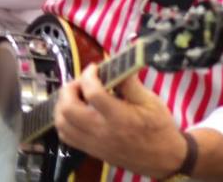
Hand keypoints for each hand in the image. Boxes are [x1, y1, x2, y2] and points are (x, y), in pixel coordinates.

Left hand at [54, 68, 189, 178]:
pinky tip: (75, 112)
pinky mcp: (89, 149)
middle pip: (68, 109)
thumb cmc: (158, 128)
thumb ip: (131, 84)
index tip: (94, 67)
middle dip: (69, 90)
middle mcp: (100, 130)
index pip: (93, 93)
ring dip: (63, 105)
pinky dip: (64, 121)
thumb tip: (120, 66)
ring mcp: (92, 142)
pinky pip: (65, 136)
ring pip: (62, 123)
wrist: (160, 156)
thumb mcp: (151, 101)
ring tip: (76, 95)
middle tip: (82, 81)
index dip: (89, 76)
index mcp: (118, 116)